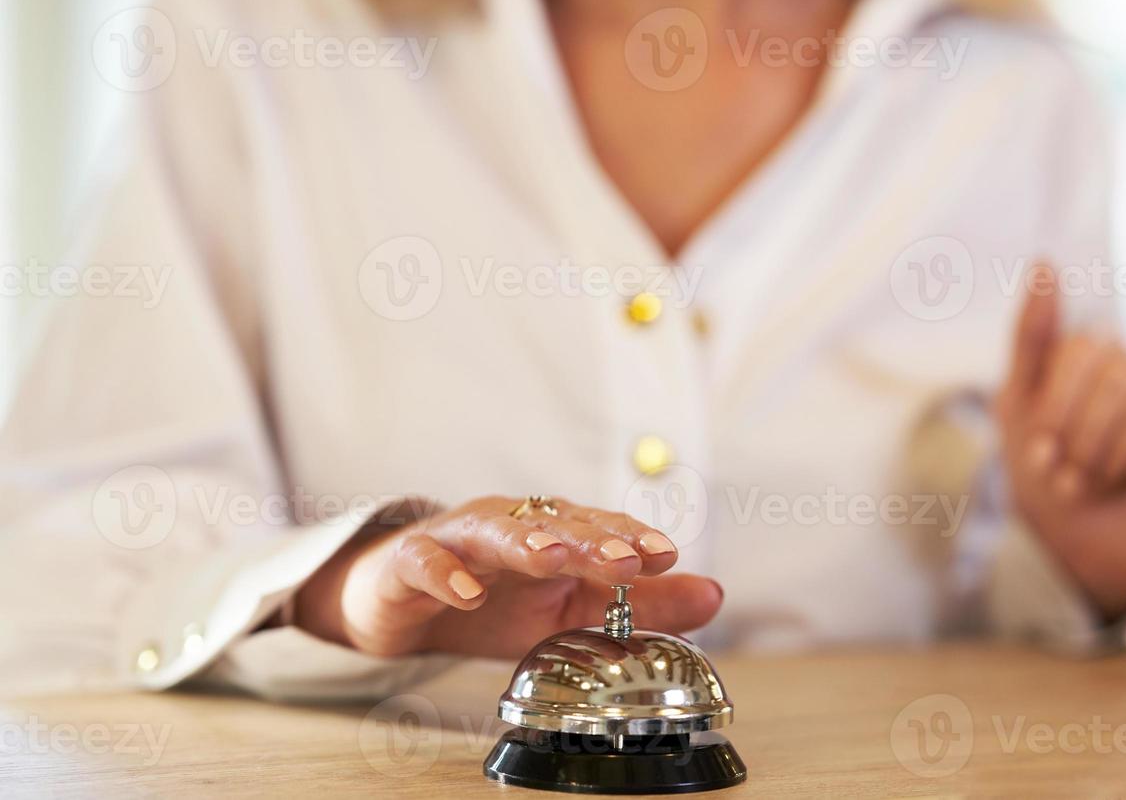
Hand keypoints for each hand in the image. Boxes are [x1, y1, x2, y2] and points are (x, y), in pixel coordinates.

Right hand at [294, 496, 721, 658]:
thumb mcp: (571, 611)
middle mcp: (511, 524)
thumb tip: (715, 594)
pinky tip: (466, 594)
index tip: (668, 555)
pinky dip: (446, 575)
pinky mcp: (411, 561)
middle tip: (626, 558)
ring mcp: (460, 539)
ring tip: (553, 557)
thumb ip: (642, 606)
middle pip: (555, 523)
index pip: (600, 529)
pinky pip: (427, 562)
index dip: (632, 538)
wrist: (399, 603)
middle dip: (592, 538)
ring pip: (495, 531)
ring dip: (526, 541)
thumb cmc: (493, 600)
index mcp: (554, 532)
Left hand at [996, 263, 1125, 619]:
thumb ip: (1030, 335)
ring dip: (1113, 460)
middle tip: (1073, 477)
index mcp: (1096, 350)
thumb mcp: (1016, 404)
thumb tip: (1045, 262)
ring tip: (1102, 482)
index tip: (1042, 453)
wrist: (1078, 546)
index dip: (1058, 411)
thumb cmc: (1045, 472)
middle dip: (1084, 442)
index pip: (1083, 351)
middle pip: (1116, 380)